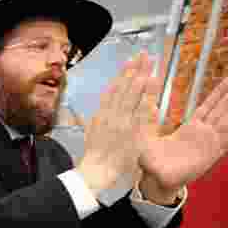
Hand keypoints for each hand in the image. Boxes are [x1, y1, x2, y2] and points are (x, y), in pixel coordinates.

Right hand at [76, 53, 161, 195]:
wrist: (94, 172)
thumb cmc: (92, 155)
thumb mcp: (87, 133)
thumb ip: (85, 120)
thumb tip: (75, 111)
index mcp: (101, 113)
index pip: (114, 88)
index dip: (123, 74)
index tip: (131, 61)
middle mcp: (110, 114)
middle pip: (125, 88)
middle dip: (135, 71)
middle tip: (145, 56)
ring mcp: (120, 122)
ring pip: (132, 97)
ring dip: (141, 81)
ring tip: (149, 67)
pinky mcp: (129, 132)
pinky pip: (139, 113)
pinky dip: (145, 101)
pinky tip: (151, 90)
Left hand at [138, 76, 227, 194]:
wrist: (155, 180)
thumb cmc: (152, 159)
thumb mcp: (147, 135)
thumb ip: (149, 118)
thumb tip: (148, 105)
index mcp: (190, 128)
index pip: (208, 106)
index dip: (219, 93)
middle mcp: (202, 134)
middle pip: (222, 109)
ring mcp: (208, 144)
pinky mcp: (210, 156)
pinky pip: (225, 141)